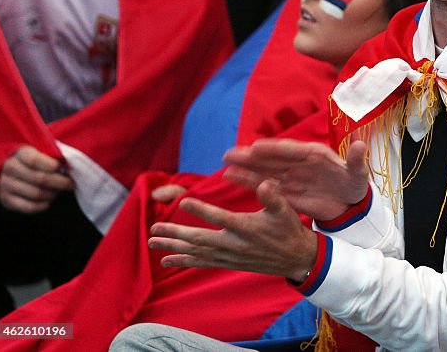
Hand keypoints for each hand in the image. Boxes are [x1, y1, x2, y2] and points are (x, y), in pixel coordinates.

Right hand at [0, 146, 73, 213]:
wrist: (13, 172)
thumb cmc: (36, 161)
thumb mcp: (43, 152)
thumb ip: (54, 157)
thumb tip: (69, 167)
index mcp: (20, 153)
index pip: (35, 160)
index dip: (52, 166)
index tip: (64, 168)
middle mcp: (10, 168)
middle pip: (40, 178)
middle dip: (60, 182)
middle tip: (70, 184)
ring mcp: (5, 184)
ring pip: (36, 193)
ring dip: (53, 194)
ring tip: (59, 191)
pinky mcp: (6, 200)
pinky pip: (29, 207)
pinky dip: (42, 206)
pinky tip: (49, 201)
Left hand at [148, 179, 316, 282]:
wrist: (294, 257)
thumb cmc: (288, 229)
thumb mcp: (286, 210)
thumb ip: (273, 197)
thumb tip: (265, 183)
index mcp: (247, 228)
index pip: (220, 218)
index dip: (201, 210)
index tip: (184, 201)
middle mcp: (234, 245)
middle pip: (199, 240)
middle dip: (175, 235)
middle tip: (153, 229)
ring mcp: (229, 256)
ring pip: (196, 252)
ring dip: (173, 248)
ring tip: (151, 243)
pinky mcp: (227, 262)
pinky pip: (202, 262)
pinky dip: (183, 261)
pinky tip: (166, 260)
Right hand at [223, 138, 368, 220]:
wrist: (350, 201)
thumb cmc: (354, 182)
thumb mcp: (358, 173)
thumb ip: (356, 160)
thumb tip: (360, 145)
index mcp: (315, 154)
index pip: (292, 150)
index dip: (274, 149)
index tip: (256, 148)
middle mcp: (298, 163)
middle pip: (272, 159)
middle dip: (252, 157)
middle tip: (230, 154)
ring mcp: (290, 176)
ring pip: (264, 171)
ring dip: (246, 168)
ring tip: (226, 165)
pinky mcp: (285, 191)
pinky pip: (265, 185)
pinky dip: (249, 182)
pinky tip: (231, 178)